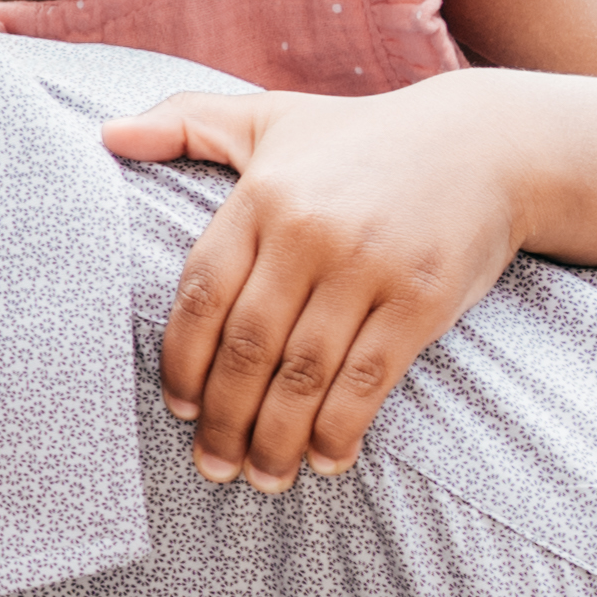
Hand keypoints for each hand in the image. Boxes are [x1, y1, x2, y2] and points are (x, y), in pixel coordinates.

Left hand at [102, 86, 517, 486]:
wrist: (488, 144)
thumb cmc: (362, 139)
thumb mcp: (271, 119)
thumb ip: (186, 122)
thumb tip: (108, 135)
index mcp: (262, 196)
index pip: (201, 295)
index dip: (183, 362)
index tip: (179, 409)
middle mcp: (309, 232)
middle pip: (247, 347)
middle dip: (224, 419)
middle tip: (213, 466)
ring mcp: (368, 268)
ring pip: (303, 375)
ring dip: (276, 439)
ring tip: (262, 478)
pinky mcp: (421, 300)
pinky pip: (367, 381)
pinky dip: (340, 430)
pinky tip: (326, 460)